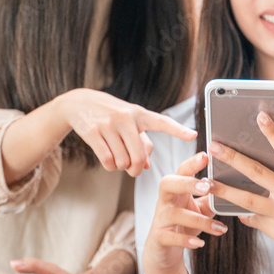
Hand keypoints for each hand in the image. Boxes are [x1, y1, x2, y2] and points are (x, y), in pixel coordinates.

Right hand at [56, 88, 196, 175]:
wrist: (79, 103)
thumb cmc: (112, 114)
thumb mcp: (129, 121)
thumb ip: (141, 143)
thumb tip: (145, 166)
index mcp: (140, 114)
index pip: (162, 122)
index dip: (178, 130)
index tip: (194, 135)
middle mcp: (126, 118)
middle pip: (138, 155)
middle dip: (136, 169)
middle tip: (133, 170)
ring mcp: (109, 124)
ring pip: (122, 161)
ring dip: (121, 167)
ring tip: (118, 158)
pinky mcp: (93, 132)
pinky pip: (107, 161)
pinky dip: (110, 166)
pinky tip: (108, 160)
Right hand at [142, 152, 228, 273]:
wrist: (165, 249)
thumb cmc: (186, 222)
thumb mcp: (201, 207)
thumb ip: (213, 197)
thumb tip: (236, 186)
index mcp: (177, 188)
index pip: (182, 170)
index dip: (192, 162)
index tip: (206, 156)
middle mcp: (165, 200)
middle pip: (167, 183)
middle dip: (186, 183)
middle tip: (207, 186)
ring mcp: (161, 218)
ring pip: (175, 214)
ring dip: (199, 220)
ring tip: (219, 228)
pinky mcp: (159, 237)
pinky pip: (170, 237)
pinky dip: (185, 240)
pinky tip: (200, 244)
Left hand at [207, 112, 273, 261]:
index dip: (273, 133)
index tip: (259, 116)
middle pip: (258, 173)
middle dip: (234, 159)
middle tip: (214, 147)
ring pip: (248, 200)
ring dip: (225, 191)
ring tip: (206, 182)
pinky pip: (253, 219)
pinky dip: (241, 212)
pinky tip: (228, 205)